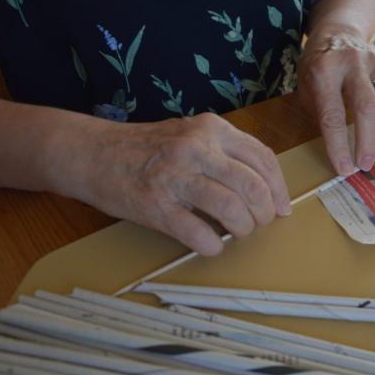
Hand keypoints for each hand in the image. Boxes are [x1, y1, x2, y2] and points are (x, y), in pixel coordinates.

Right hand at [77, 113, 290, 255]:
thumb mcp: (190, 134)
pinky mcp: (156, 205)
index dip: (279, 188)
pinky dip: (213, 246)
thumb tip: (265, 188)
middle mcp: (196, 148)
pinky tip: (210, 245)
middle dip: (264, 213)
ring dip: (242, 229)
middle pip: (252, 186)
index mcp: (210, 129)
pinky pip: (199, 233)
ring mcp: (174, 176)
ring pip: (231, 209)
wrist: (93, 153)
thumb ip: (224, 153)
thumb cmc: (146, 148)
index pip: (262, 158)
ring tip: (236, 232)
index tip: (282, 207)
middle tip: (259, 223)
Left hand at [298, 28, 374, 175]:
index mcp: (324, 71)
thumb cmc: (318, 67)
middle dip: (368, 141)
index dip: (339, 145)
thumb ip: (322, 115)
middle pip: (367, 107)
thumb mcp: (307, 89)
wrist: (338, 32)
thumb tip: (341, 152)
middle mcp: (351, 64)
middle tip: (367, 166)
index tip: (345, 169)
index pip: (333, 115)